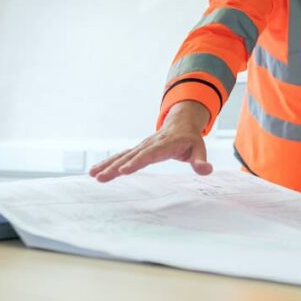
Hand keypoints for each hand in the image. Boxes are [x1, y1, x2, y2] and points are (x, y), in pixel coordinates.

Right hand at [88, 101, 212, 181]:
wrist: (181, 123)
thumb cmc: (191, 139)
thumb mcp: (200, 148)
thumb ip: (201, 161)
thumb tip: (206, 170)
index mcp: (165, 144)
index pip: (149, 155)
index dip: (136, 162)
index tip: (124, 171)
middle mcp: (150, 144)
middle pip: (131, 156)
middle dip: (115, 167)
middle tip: (101, 177)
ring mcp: (141, 146)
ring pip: (122, 156)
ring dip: (107, 165)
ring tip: (93, 175)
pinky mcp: (137, 149)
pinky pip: (121, 156)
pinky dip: (108, 163)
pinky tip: (95, 172)